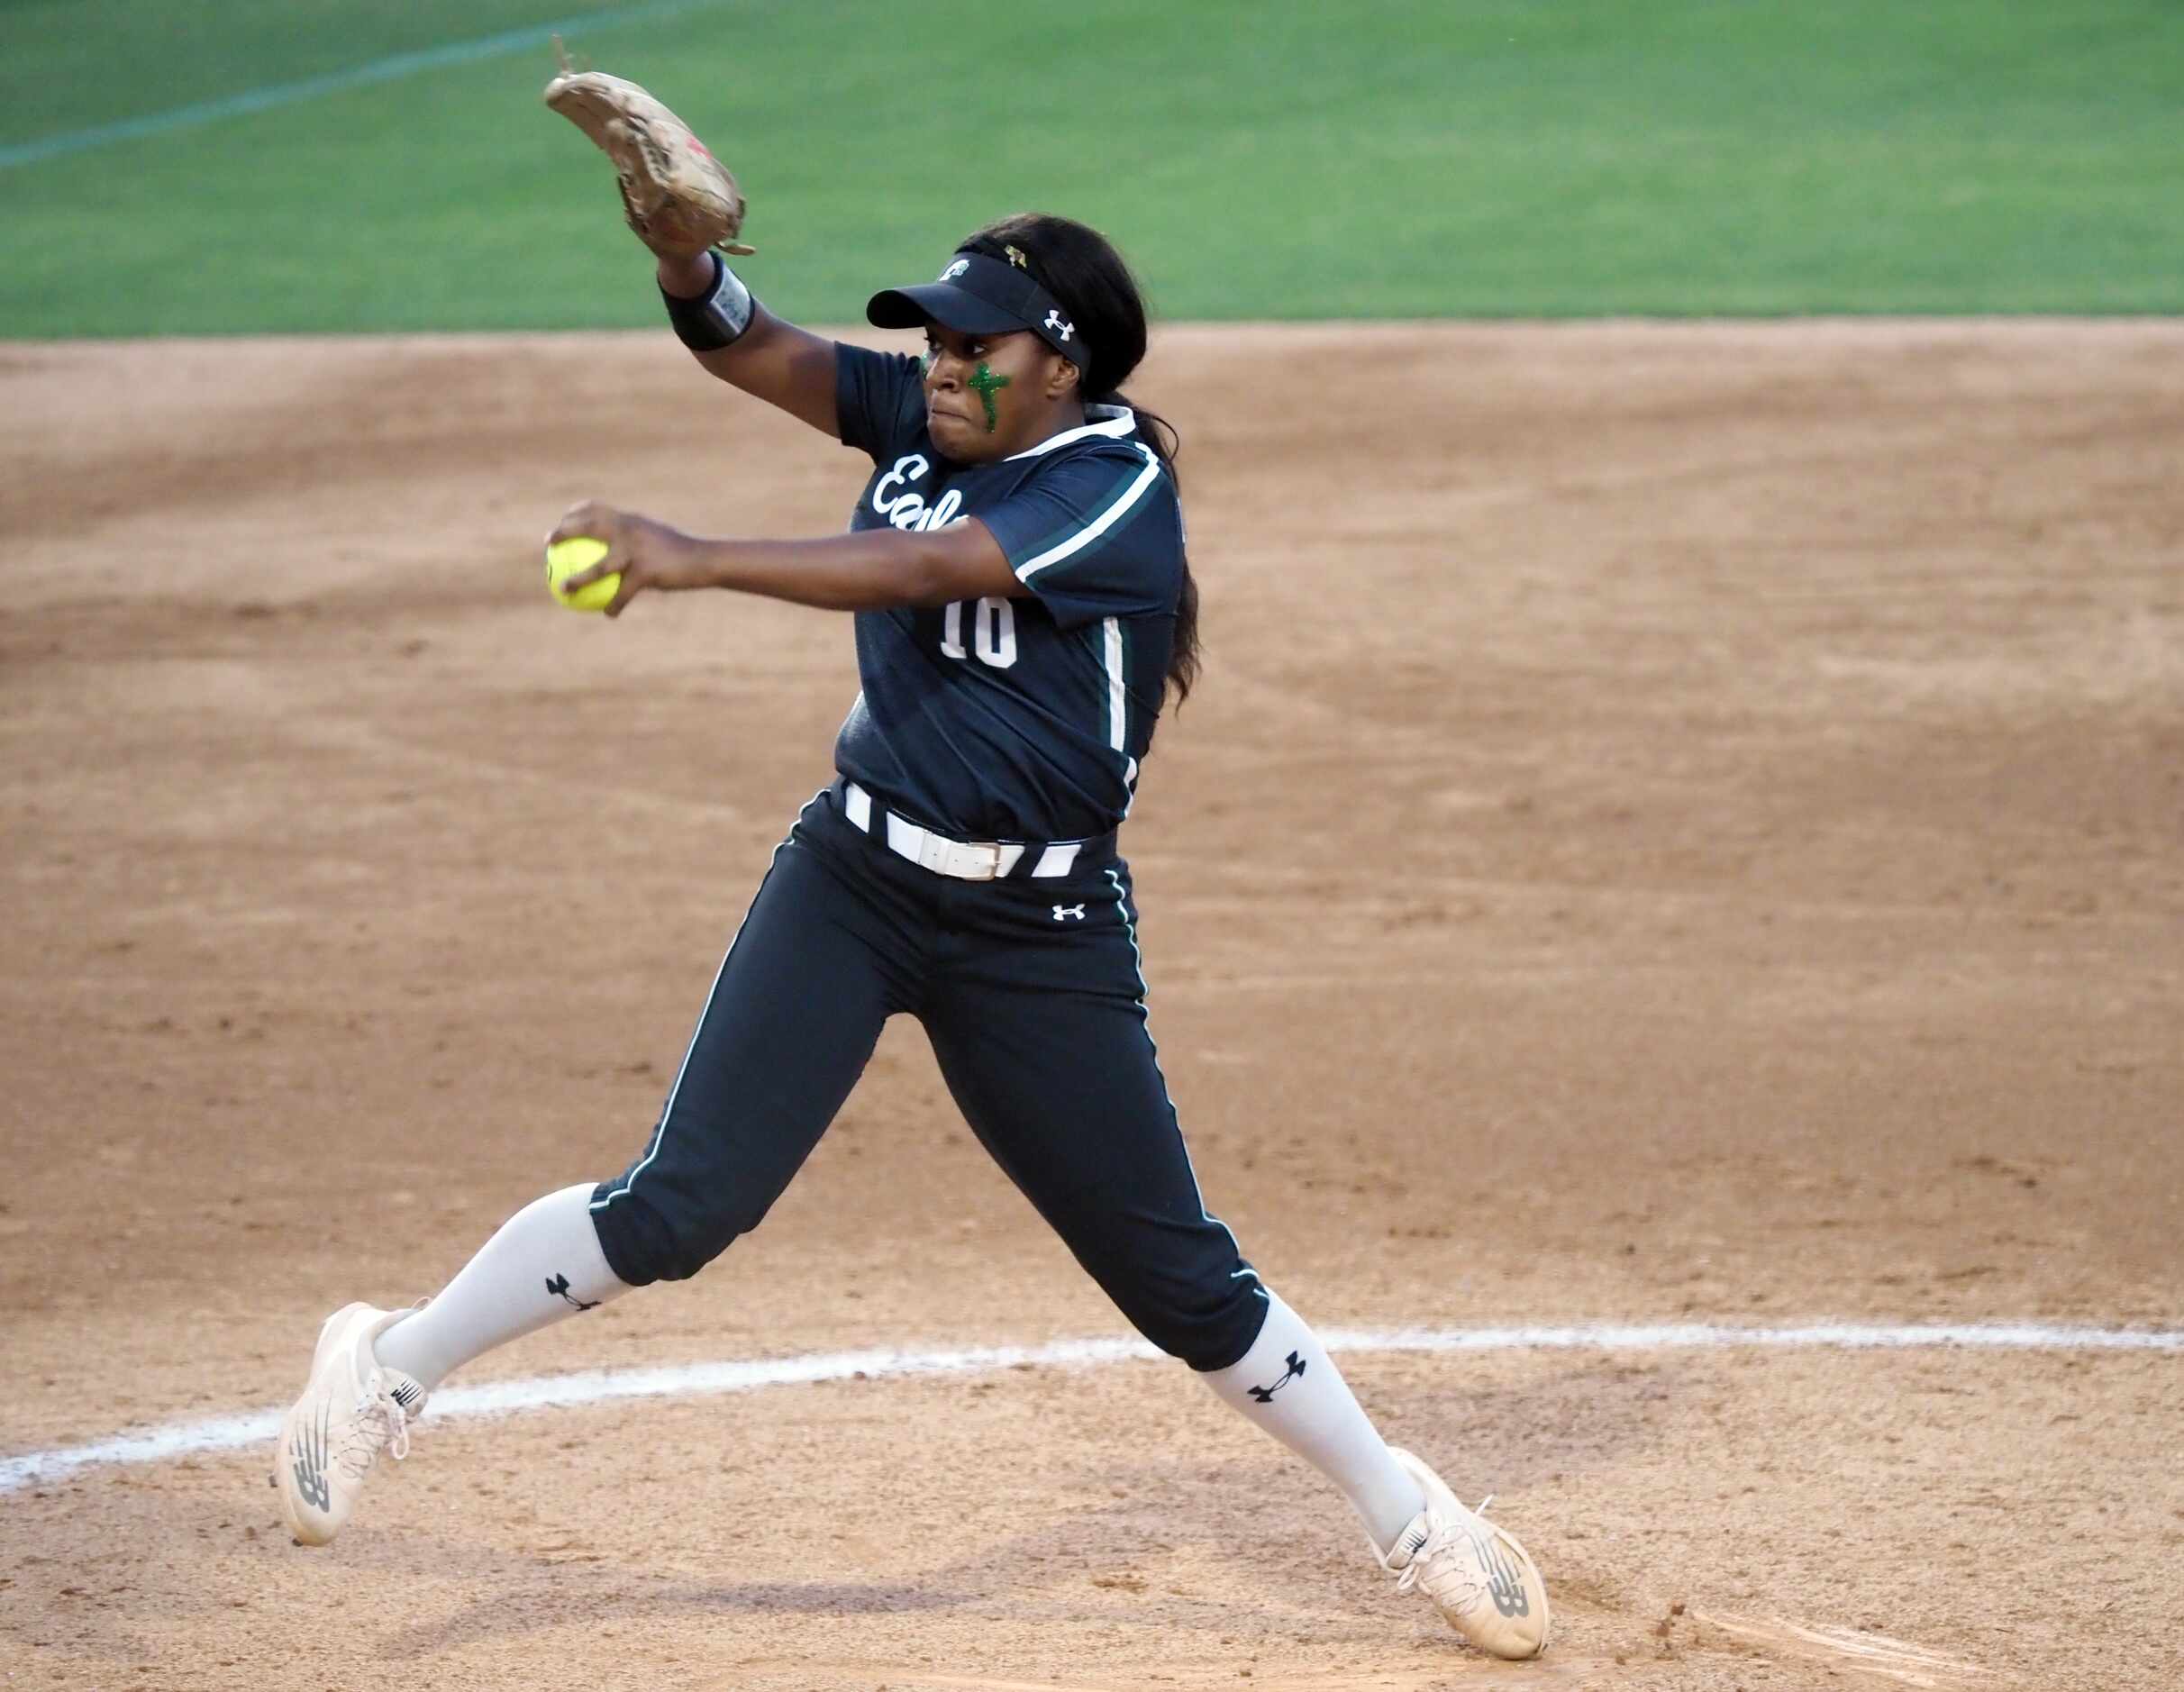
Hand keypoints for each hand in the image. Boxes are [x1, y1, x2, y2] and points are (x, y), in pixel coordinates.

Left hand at [547, 501, 703, 617]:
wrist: (704, 561)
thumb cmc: (679, 553)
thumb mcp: (655, 539)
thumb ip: (635, 539)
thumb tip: (616, 550)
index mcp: (630, 519)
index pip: (596, 508)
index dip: (575, 512)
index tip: (562, 520)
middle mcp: (630, 530)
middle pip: (589, 528)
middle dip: (564, 532)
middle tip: (547, 544)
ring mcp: (636, 551)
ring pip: (598, 567)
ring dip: (577, 579)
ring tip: (563, 589)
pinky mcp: (645, 572)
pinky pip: (622, 593)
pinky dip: (615, 605)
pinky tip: (608, 614)